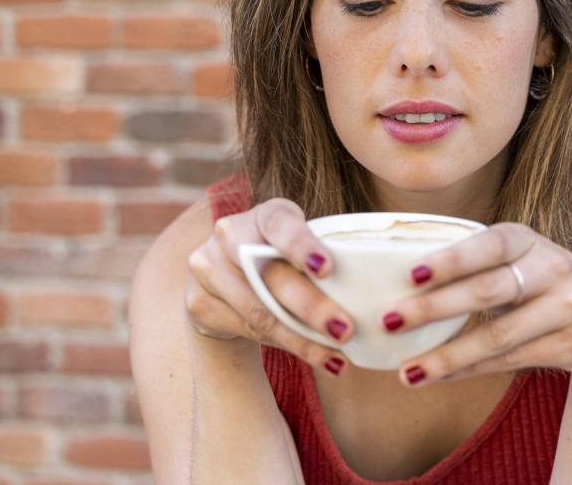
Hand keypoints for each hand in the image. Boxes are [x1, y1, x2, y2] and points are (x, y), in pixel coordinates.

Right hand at [184, 198, 352, 375]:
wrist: (224, 281)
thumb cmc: (281, 260)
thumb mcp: (301, 247)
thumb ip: (323, 258)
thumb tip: (372, 288)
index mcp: (265, 214)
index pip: (282, 225)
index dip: (302, 246)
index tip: (326, 268)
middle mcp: (230, 233)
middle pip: (272, 276)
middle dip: (311, 307)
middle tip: (345, 331)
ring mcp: (207, 266)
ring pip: (260, 311)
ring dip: (300, 338)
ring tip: (335, 356)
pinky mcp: (198, 301)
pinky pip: (248, 329)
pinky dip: (285, 346)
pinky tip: (316, 357)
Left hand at [382, 223, 571, 386]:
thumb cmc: (543, 281)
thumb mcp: (521, 258)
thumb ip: (477, 264)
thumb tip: (403, 282)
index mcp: (529, 239)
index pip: (488, 244)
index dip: (451, 259)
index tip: (411, 274)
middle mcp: (552, 268)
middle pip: (486, 291)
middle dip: (433, 308)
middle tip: (389, 321)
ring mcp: (567, 308)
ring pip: (496, 337)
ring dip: (446, 356)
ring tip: (405, 372)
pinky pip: (509, 361)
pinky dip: (469, 371)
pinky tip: (439, 377)